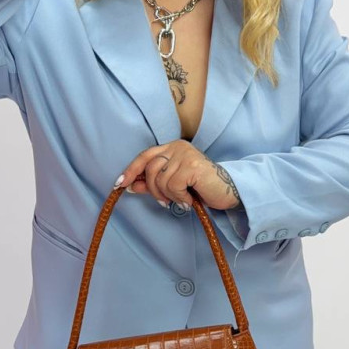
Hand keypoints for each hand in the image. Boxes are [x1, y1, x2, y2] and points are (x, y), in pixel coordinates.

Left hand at [114, 140, 242, 211]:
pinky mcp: (193, 166)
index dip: (131, 170)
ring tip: (182, 199)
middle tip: (165, 201)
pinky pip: (173, 185)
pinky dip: (179, 197)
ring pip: (160, 179)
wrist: (229, 191)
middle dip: (153, 190)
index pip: (145, 156)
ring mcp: (186, 154)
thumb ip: (152, 183)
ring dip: (168, 196)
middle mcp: (178, 147)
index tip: (119, 184)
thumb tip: (129, 185)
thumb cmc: (201, 188)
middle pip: (150, 169)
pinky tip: (189, 200)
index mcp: (172, 148)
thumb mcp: (172, 185)